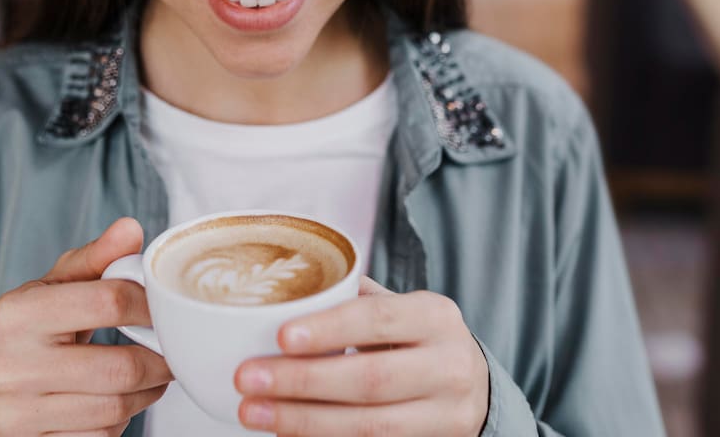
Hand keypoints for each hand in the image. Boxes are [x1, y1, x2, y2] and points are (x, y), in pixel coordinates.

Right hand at [0, 218, 171, 435]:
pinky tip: (120, 404)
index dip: (148, 306)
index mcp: (19, 313)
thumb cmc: (33, 332)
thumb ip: (94, 259)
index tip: (163, 310)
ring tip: (151, 377)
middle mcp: (12, 364)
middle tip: (171, 353)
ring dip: (146, 394)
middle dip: (159, 362)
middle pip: (119, 368)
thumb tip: (131, 229)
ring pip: (115, 408)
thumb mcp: (53, 288)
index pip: (108, 302)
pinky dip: (120, 423)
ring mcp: (19, 413)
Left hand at [234, 277, 488, 436]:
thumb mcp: (399, 309)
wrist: (472, 386)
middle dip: (302, 381)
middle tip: (248, 377)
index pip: (378, 319)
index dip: (329, 329)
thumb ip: (352, 302)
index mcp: (436, 317)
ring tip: (253, 412)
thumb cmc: (417, 339)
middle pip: (371, 379)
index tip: (280, 337)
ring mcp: (447, 416)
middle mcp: (450, 366)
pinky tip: (286, 433)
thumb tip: (282, 295)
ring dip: (303, 421)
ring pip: (370, 426)